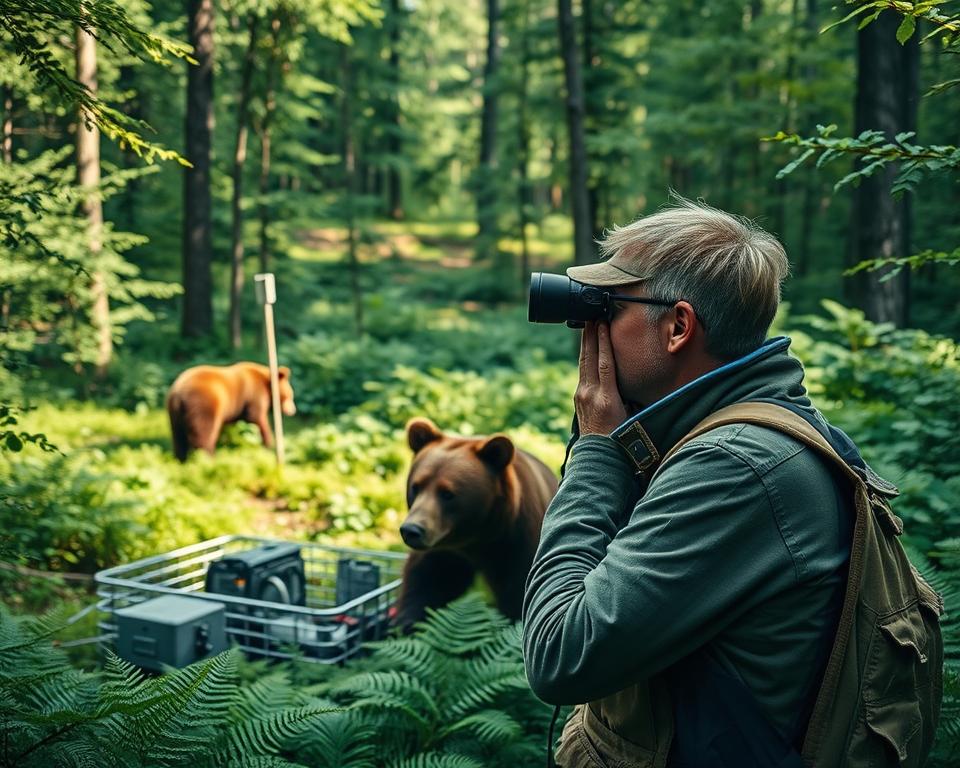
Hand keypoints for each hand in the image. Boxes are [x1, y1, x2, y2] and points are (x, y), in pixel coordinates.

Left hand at [575, 321, 627, 435]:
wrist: (599, 456)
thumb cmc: (622, 438)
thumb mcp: (632, 416)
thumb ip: (632, 396)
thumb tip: (638, 377)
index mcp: (607, 399)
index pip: (604, 364)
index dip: (604, 342)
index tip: (602, 324)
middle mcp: (591, 395)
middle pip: (590, 358)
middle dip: (590, 336)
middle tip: (590, 316)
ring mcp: (581, 396)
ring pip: (583, 363)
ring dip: (586, 343)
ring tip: (587, 325)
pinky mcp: (578, 398)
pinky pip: (582, 372)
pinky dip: (586, 357)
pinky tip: (587, 348)